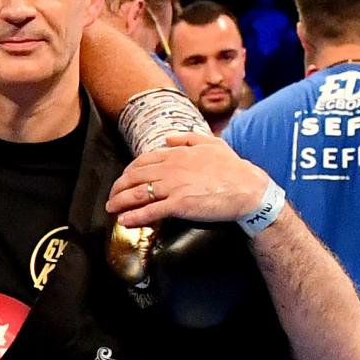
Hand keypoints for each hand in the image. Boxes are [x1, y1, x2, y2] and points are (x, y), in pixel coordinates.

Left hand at [107, 133, 268, 227]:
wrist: (248, 188)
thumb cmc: (232, 168)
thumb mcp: (212, 144)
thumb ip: (187, 139)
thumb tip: (167, 138)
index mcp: (177, 154)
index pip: (142, 161)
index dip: (128, 172)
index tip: (123, 180)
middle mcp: (171, 168)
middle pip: (134, 177)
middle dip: (118, 188)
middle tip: (111, 197)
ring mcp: (174, 186)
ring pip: (137, 194)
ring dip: (119, 202)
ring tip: (111, 209)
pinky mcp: (179, 204)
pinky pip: (150, 211)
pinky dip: (134, 217)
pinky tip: (124, 221)